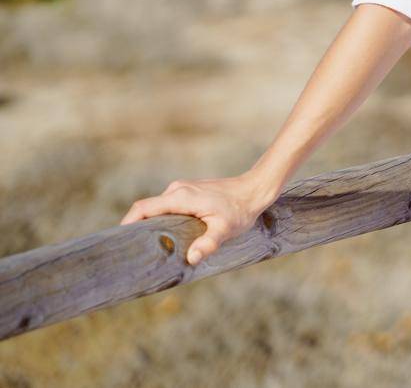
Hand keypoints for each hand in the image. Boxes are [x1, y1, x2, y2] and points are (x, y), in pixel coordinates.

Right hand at [120, 172, 278, 265]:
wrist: (255, 189)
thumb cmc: (241, 210)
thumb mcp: (225, 229)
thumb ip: (208, 243)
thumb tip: (191, 259)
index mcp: (180, 197)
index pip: (143, 208)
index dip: (127, 223)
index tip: (117, 241)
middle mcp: (177, 190)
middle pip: (146, 209)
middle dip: (135, 228)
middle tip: (130, 251)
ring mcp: (182, 189)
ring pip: (157, 208)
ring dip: (150, 224)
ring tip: (146, 248)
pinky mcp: (188, 192)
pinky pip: (166, 206)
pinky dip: (161, 219)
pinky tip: (165, 236)